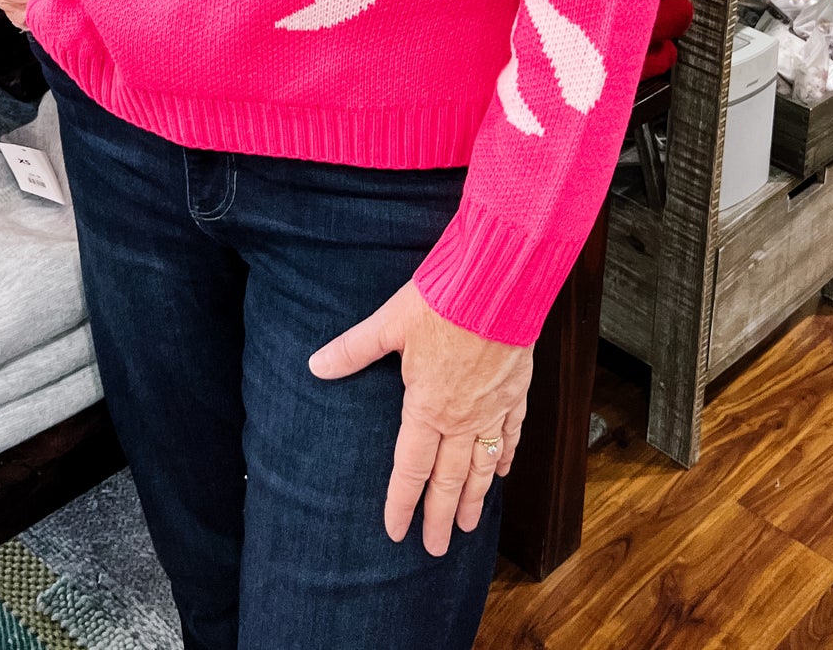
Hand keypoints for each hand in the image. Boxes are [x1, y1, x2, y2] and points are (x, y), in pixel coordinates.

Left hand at [309, 281, 531, 554]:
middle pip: (450, 479)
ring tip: (470, 525)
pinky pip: (511, 434)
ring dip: (476, 498)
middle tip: (437, 548)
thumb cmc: (442, 301)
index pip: (410, 468)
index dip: (402, 503)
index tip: (397, 532)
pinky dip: (506, 456)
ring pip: (483, 465)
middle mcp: (461, 418)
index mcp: (426, 407)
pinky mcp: (516, 392)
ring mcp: (492, 408)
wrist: (499, 283)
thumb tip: (316, 364)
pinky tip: (504, 472)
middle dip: (440, 516)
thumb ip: (354, 349)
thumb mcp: (389, 323)